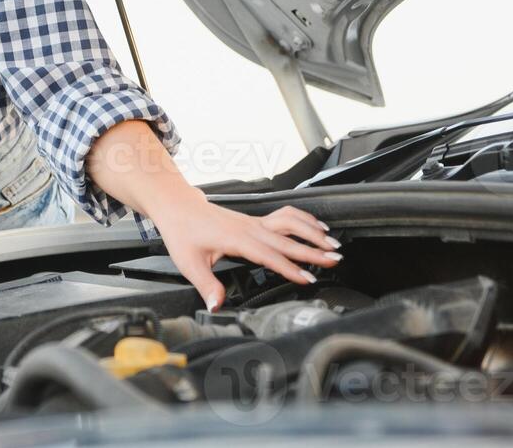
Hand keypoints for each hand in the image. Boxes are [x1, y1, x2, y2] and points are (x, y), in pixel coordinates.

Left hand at [152, 199, 341, 311]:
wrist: (178, 207)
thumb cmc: (183, 232)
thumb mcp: (189, 263)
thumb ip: (207, 285)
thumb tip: (217, 305)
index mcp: (237, 240)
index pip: (270, 256)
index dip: (290, 268)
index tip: (308, 278)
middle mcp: (250, 228)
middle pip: (288, 240)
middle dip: (313, 251)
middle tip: (334, 260)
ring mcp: (254, 222)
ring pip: (290, 223)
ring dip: (312, 232)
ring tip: (333, 244)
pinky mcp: (255, 220)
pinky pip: (284, 216)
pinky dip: (303, 220)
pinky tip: (316, 226)